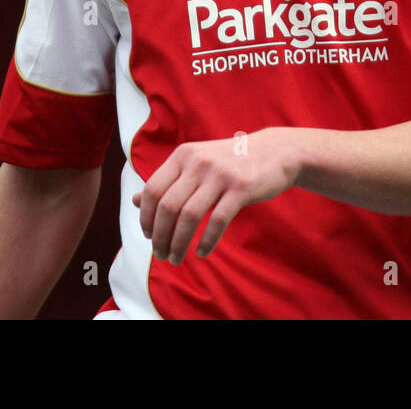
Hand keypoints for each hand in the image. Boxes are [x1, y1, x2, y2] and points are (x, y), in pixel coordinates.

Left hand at [132, 128, 301, 263]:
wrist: (276, 152)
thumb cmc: (231, 162)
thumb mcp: (196, 164)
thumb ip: (167, 181)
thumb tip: (134, 201)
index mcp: (183, 155)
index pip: (152, 189)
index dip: (145, 217)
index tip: (148, 236)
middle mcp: (198, 162)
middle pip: (168, 206)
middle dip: (160, 236)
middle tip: (161, 255)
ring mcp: (220, 174)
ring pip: (189, 216)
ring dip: (179, 243)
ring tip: (177, 258)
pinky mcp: (241, 188)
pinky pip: (217, 221)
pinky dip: (207, 241)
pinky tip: (202, 252)